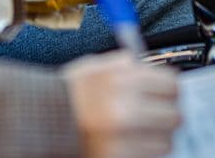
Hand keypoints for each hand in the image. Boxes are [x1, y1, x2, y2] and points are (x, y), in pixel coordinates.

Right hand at [64, 51, 179, 157]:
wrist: (39, 121)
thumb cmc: (66, 95)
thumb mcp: (95, 67)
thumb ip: (125, 65)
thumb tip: (152, 68)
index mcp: (122, 81)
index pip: (172, 84)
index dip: (170, 88)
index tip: (166, 92)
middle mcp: (126, 109)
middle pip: (174, 115)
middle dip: (167, 114)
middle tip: (158, 114)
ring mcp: (123, 138)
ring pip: (166, 141)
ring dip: (157, 137)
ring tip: (141, 132)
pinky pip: (149, 157)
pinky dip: (144, 152)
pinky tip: (131, 143)